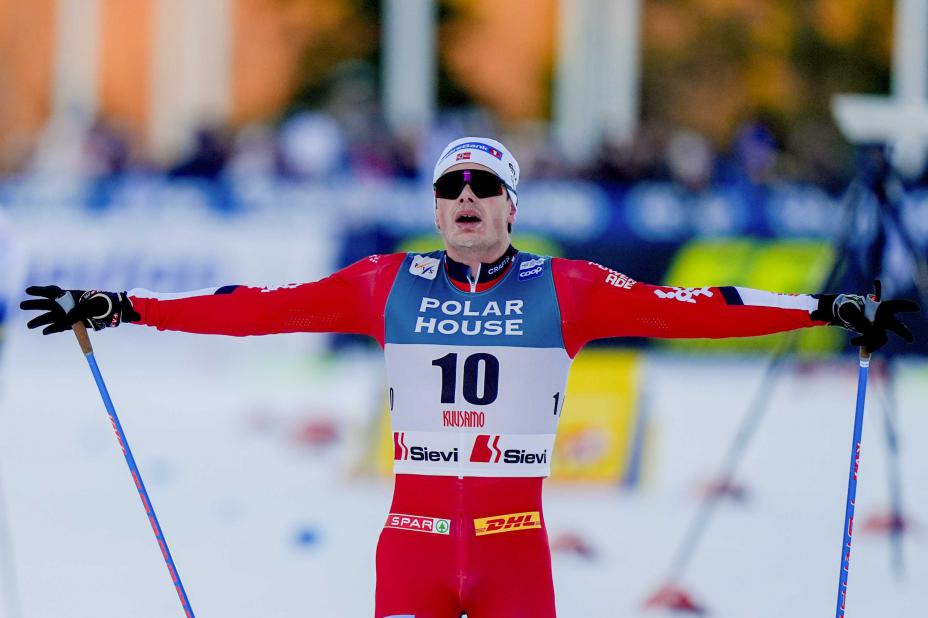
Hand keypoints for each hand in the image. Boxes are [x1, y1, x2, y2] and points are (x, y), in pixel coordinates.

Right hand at [20, 286, 138, 334]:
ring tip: (29, 325)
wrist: (116, 311)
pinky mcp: (74, 324)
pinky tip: (45, 332)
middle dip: (34, 305)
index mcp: (71, 295)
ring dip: (40, 320)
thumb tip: (69, 317)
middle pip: (47, 304)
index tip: (28, 290)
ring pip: (51, 316)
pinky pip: (61, 326)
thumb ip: (82, 311)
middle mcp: (68, 304)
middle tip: (21, 306)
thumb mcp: (94, 306)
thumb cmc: (105, 304)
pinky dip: (53, 329)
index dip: (39, 290)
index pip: (52, 291)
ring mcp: (70, 314)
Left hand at [815, 281, 918, 351]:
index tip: (915, 307)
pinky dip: (867, 347)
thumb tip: (867, 330)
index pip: (895, 306)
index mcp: (880, 306)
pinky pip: (873, 344)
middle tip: (909, 339)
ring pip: (881, 338)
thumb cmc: (849, 307)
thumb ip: (857, 319)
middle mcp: (884, 318)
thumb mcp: (849, 310)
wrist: (846, 314)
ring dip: (868, 342)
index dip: (905, 306)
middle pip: (896, 326)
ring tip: (853, 342)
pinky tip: (859, 348)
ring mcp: (880, 328)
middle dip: (903, 333)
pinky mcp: (873, 336)